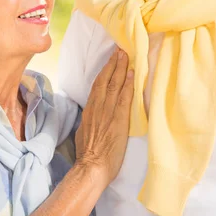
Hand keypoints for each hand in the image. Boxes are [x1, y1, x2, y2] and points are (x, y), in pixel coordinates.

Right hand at [75, 48, 133, 185]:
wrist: (92, 166)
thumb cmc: (88, 154)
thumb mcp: (84, 131)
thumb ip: (90, 119)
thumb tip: (94, 113)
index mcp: (90, 110)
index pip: (97, 85)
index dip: (104, 71)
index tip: (110, 60)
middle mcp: (98, 107)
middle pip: (105, 80)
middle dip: (113, 64)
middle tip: (119, 50)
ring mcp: (108, 112)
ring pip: (114, 85)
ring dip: (120, 69)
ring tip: (126, 55)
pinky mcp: (119, 120)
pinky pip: (124, 98)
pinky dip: (128, 85)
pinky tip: (132, 74)